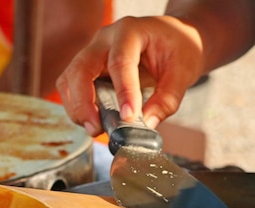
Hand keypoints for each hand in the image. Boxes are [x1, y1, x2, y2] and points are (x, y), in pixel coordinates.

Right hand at [56, 15, 205, 136]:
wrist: (174, 38)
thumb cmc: (179, 48)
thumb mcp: (183, 71)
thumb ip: (167, 99)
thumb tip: (146, 124)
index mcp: (131, 31)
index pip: (120, 61)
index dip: (122, 91)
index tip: (128, 117)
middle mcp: (105, 39)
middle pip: (82, 68)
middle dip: (84, 102)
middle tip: (96, 128)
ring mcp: (93, 53)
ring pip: (70, 79)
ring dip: (77, 107)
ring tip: (95, 128)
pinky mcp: (89, 69)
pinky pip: (72, 88)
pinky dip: (78, 107)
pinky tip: (94, 121)